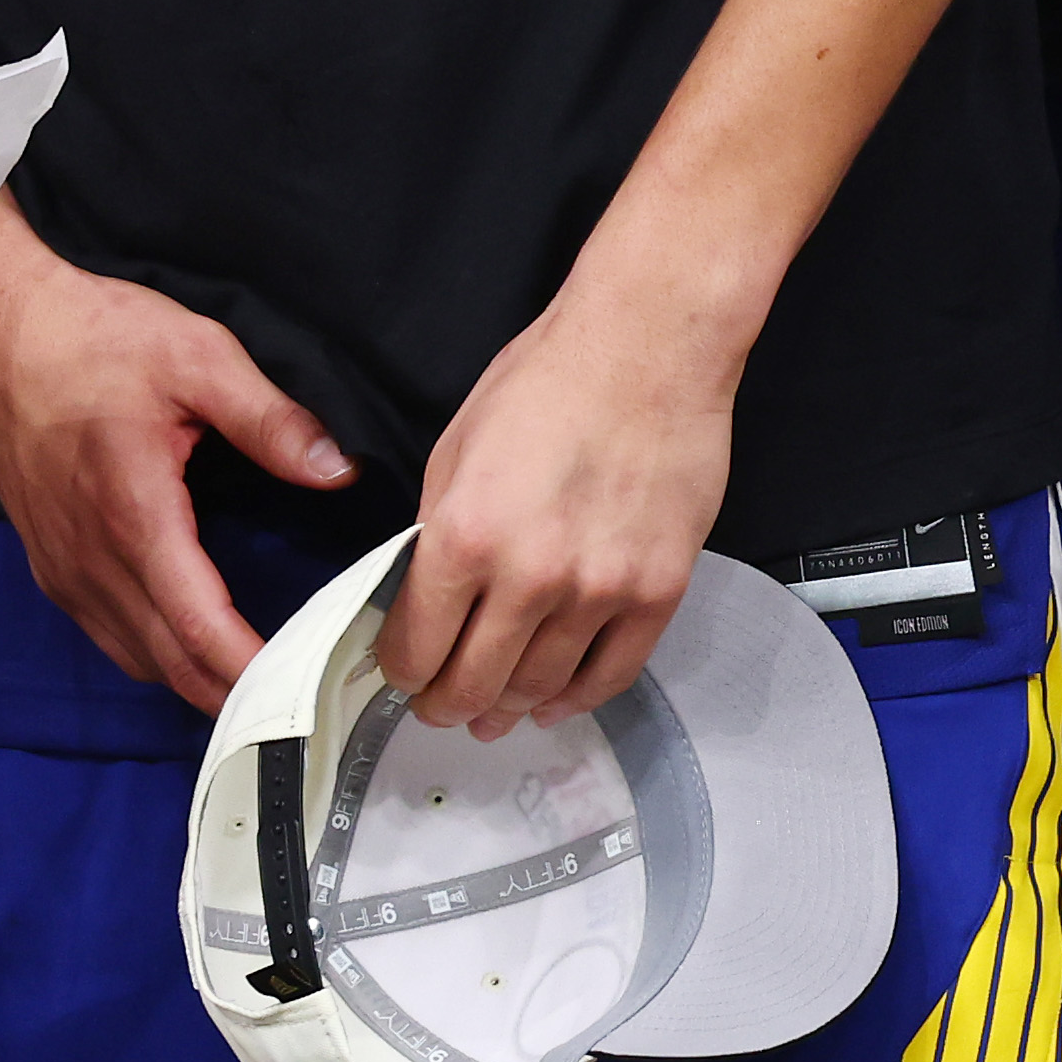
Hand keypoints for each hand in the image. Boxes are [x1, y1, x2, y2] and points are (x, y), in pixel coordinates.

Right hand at [0, 205, 353, 712]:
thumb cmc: (92, 338)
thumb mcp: (198, 357)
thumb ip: (271, 421)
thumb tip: (337, 471)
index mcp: (132, 512)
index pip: (196, 624)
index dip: (250, 670)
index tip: (302, 697)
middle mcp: (90, 555)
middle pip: (168, 660)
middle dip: (236, 695)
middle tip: (307, 709)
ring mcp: (64, 565)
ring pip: (137, 656)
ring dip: (197, 683)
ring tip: (269, 692)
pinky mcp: (53, 562)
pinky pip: (110, 634)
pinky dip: (159, 656)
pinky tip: (201, 652)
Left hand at [390, 283, 736, 732]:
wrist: (649, 349)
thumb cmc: (548, 383)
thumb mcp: (454, 453)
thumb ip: (439, 536)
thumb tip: (432, 602)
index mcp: (463, 537)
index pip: (416, 649)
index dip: (402, 674)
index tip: (404, 676)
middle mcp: (530, 577)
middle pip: (474, 684)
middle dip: (448, 705)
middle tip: (444, 708)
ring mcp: (601, 590)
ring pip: (542, 689)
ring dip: (511, 708)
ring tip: (498, 712)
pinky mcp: (660, 590)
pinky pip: (614, 674)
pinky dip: (579, 699)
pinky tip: (558, 701)